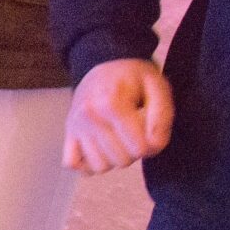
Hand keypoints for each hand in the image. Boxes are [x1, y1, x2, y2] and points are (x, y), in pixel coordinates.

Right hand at [64, 57, 173, 174]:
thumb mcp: (156, 86)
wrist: (103, 62)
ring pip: (100, 167)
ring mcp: (75, 126)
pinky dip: (87, 164)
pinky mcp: (67, 132)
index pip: (140, 148)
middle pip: (121, 161)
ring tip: (118, 140)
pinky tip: (100, 150)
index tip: (150, 130)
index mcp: (111, 103)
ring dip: (113, 159)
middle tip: (135, 133)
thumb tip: (154, 146)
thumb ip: (162, 116)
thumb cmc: (133, 77)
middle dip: (134, 152)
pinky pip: (73, 164)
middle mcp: (88, 116)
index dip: (152, 144)